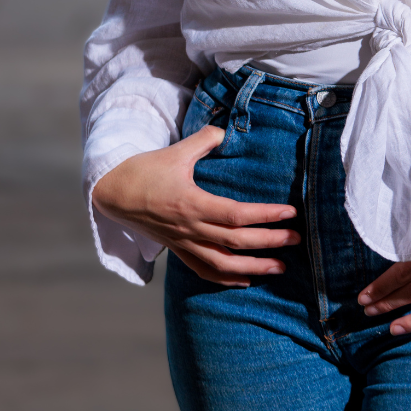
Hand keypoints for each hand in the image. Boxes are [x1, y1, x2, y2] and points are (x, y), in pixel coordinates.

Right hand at [92, 125, 299, 286]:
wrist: (114, 194)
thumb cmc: (146, 170)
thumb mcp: (176, 151)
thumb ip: (204, 140)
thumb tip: (225, 131)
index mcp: (191, 203)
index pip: (236, 215)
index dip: (265, 216)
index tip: (289, 213)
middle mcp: (190, 228)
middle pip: (236, 241)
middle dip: (269, 243)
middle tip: (297, 240)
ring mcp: (184, 243)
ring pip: (223, 264)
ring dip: (254, 267)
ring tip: (280, 267)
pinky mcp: (178, 250)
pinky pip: (204, 270)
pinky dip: (227, 278)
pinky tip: (247, 278)